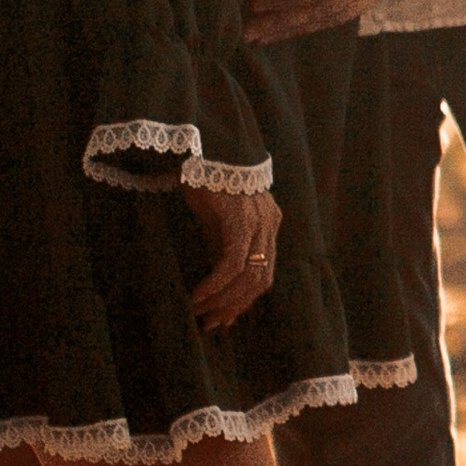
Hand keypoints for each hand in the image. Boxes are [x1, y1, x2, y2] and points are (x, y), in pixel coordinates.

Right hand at [186, 182, 279, 331]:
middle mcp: (268, 223)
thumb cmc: (205, 176)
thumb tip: (218, 280)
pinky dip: (214, 285)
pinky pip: (230, 264)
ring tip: (199, 312)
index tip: (225, 317)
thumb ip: (224, 240)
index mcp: (268, 222)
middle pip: (261, 279)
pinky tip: (197, 296)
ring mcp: (257, 221)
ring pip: (248, 276)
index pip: (265, 271)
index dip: (246, 299)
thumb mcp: (219, 214)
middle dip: (235, 306)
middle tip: (210, 323)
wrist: (202, 142)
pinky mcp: (238, 219)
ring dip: (223, 301)